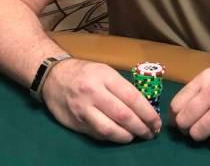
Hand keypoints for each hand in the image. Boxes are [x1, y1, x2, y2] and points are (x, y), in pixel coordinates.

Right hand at [42, 59, 161, 142]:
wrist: (53, 77)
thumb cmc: (85, 72)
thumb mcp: (105, 71)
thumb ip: (122, 88)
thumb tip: (144, 107)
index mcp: (105, 76)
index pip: (132, 98)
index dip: (147, 113)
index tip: (156, 122)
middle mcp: (93, 93)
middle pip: (123, 115)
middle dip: (141, 127)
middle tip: (150, 133)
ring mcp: (83, 109)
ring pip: (109, 129)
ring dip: (127, 136)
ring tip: (136, 136)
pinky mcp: (76, 123)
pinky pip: (97, 134)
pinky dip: (112, 137)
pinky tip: (120, 135)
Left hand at [169, 54, 209, 147]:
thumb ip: (199, 90)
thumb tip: (179, 111)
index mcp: (205, 79)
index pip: (176, 105)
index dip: (175, 117)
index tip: (180, 122)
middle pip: (184, 122)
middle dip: (187, 129)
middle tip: (195, 128)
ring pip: (198, 134)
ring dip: (202, 136)